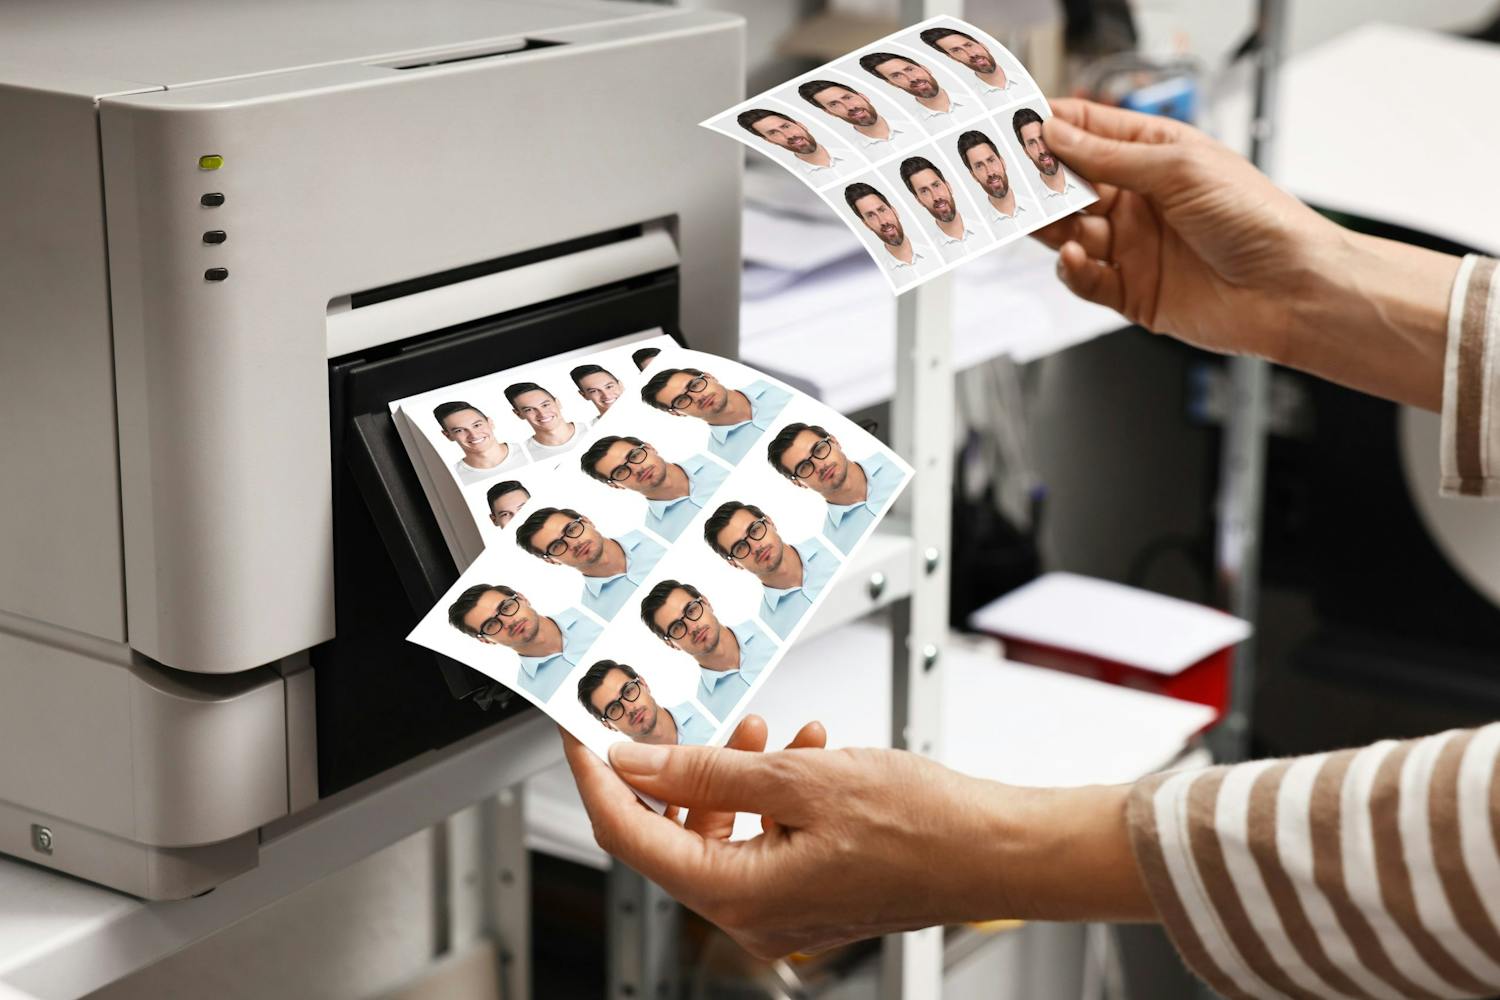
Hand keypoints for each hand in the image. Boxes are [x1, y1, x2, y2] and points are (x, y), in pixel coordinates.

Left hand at [565, 725, 1152, 959]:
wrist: (998, 850)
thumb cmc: (923, 825)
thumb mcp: (799, 777)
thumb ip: (705, 771)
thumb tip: (633, 762)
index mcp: (739, 896)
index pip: (631, 835)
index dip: (598, 778)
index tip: (582, 733)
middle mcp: (753, 916)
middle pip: (673, 836)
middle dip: (677, 769)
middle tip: (675, 717)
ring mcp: (783, 911)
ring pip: (721, 834)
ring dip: (730, 776)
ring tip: (764, 728)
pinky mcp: (810, 896)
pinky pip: (764, 841)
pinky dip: (770, 796)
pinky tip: (803, 751)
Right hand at [1034, 98, 1345, 364]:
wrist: (1290, 290)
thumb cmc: (1256, 220)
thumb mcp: (1180, 169)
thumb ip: (1112, 157)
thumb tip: (1059, 134)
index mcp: (1154, 158)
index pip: (1091, 133)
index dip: (1054, 127)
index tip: (1017, 126)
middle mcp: (1139, 201)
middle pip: (1071, 185)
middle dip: (1042, 181)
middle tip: (1010, 178)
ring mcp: (1133, 247)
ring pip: (1069, 232)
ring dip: (1050, 226)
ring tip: (1036, 220)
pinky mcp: (1130, 291)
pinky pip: (1084, 279)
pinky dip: (1072, 269)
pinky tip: (1073, 258)